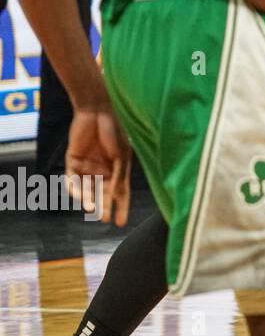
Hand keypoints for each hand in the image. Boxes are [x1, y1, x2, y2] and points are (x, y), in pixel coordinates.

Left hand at [66, 109, 130, 225]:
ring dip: (89, 199)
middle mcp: (102, 170)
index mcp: (118, 168)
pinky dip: (76, 188)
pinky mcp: (73, 161)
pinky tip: (80, 195)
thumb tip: (117, 196)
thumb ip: (119, 175)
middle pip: (103, 194)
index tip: (121, 223)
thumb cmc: (115, 130)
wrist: (97, 111)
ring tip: (92, 208)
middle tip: (104, 219)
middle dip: (104, 207)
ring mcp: (87, 166)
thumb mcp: (122, 155)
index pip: (121, 193)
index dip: (122, 208)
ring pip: (87, 189)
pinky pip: (72, 179)